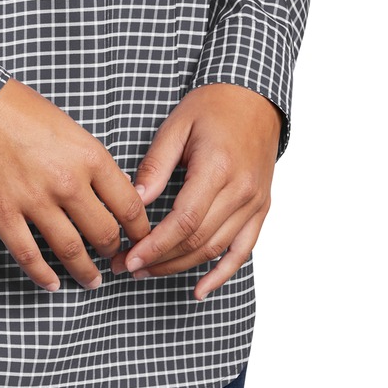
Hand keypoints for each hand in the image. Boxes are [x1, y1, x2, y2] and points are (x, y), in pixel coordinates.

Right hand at [0, 78, 151, 291]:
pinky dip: (43, 276)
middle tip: (114, 259)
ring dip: (85, 273)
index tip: (139, 239)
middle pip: (104, 234)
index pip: (129, 206)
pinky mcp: (3, 212)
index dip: (139, 231)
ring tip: (91, 281)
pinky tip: (53, 283)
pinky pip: (28, 255)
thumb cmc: (19, 108)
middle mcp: (67, 181)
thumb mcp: (68, 127)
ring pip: (70, 251)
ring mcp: (34, 199)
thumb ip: (89, 161)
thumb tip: (111, 192)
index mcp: (89, 155)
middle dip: (113, 252)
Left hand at [109, 83, 281, 300]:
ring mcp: (254, 203)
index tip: (128, 258)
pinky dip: (222, 273)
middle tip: (127, 267)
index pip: (183, 220)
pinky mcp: (261, 208)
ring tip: (149, 272)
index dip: (155, 245)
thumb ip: (156, 165)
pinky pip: (243, 250)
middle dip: (159, 259)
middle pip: (197, 240)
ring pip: (216, 249)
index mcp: (217, 168)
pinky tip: (200, 289)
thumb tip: (135, 200)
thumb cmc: (213, 106)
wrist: (255, 98)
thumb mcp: (177, 125)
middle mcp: (240, 191)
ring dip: (181, 267)